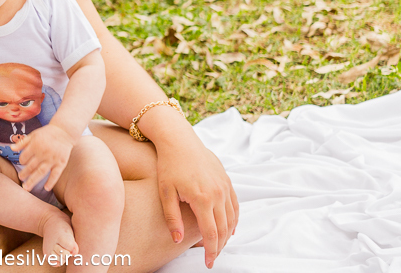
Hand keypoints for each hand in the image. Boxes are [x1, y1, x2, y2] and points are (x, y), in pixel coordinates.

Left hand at [13, 125, 74, 191]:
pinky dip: (51, 181)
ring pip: (41, 172)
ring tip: (26, 188)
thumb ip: (22, 142)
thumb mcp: (33, 134)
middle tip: (20, 178)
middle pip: (31, 167)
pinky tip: (46, 188)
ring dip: (33, 181)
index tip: (23, 162)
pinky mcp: (61, 163)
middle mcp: (43, 153)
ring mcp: (52, 159)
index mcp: (35, 145)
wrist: (65, 131)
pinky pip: (56, 174)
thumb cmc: (47, 133)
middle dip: (24, 174)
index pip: (24, 157)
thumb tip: (11, 148)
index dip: (22, 161)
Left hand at [156, 129, 238, 268]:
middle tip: (212, 258)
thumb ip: (172, 218)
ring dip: (227, 235)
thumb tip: (178, 240)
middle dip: (219, 247)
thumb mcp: (166, 192)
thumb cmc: (169, 165)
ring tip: (218, 246)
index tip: (208, 263)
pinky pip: (235, 205)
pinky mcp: (226, 180)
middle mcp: (218, 193)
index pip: (210, 233)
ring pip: (232, 218)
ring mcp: (225, 186)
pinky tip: (229, 228)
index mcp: (202, 198)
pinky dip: (234, 219)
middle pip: (223, 229)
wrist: (179, 140)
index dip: (210, 251)